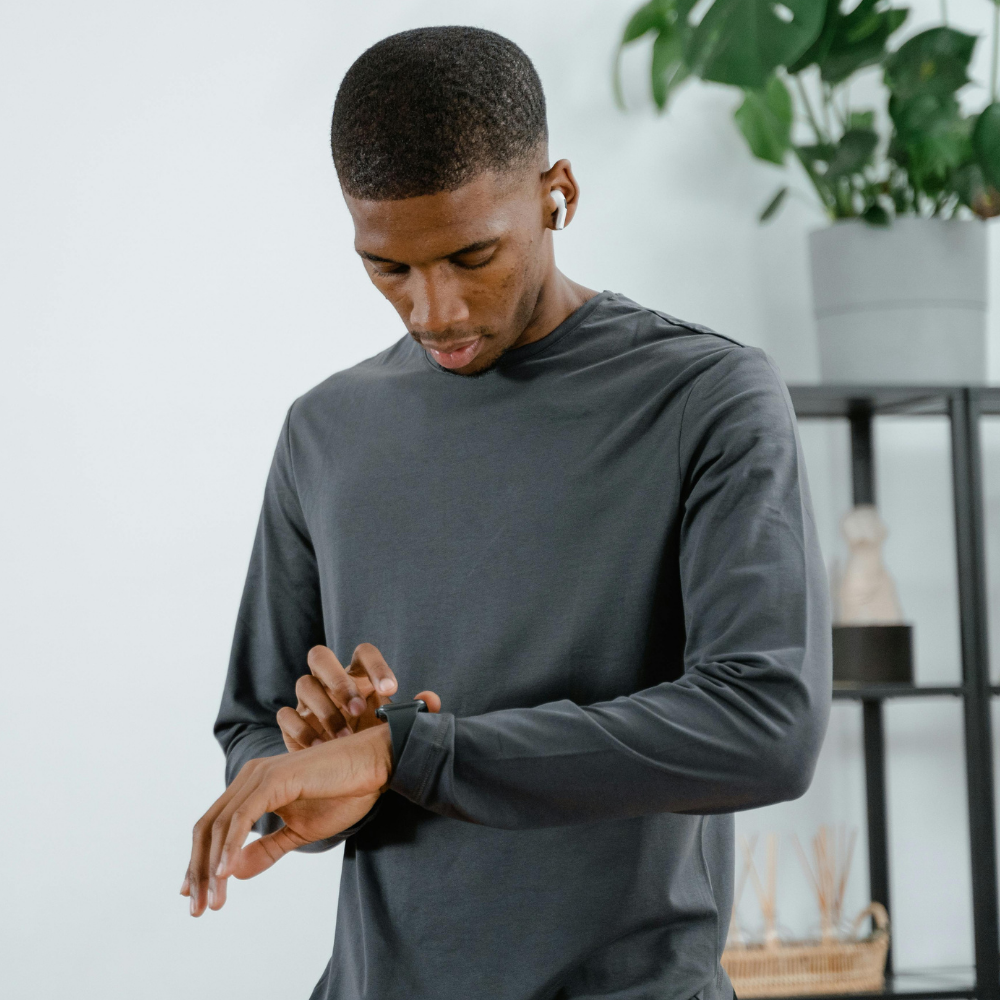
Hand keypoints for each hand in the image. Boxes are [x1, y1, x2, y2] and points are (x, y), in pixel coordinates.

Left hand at [181, 725, 392, 915]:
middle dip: (198, 870)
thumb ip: (267, 849)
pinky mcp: (275, 779)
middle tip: (197, 909)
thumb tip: (233, 873)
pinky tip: (227, 873)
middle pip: (207, 827)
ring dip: (211, 867)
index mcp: (252, 786)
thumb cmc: (343, 793)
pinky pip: (243, 816)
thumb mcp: (300, 832)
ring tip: (213, 900)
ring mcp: (260, 775)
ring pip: (220, 825)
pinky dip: (231, 845)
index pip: (213, 827)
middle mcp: (249, 777)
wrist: (374, 766)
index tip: (196, 897)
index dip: (199, 862)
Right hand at [277, 642, 440, 750]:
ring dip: (324, 711)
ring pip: (304, 684)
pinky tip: (320, 749)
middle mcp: (329, 679)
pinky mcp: (291, 720)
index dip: (376, 666)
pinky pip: (286, 715)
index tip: (391, 688)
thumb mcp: (393, 726)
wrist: (346, 768)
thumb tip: (432, 700)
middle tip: (358, 709)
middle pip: (320, 657)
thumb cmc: (372, 736)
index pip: (363, 653)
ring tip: (342, 738)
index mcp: (357, 673)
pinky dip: (301, 731)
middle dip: (339, 681)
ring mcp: (306, 698)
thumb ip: (413, 712)